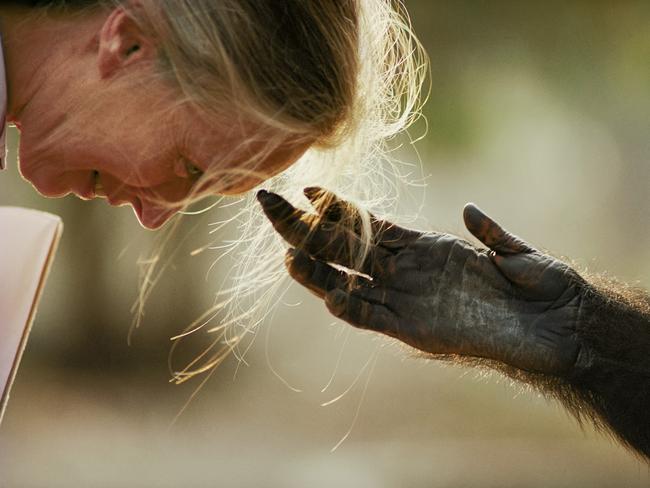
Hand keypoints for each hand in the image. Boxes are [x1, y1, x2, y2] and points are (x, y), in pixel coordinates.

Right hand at [257, 187, 584, 375]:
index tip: (307, 189)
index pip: (369, 224)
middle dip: (306, 228)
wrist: (558, 329)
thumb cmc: (540, 287)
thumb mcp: (513, 252)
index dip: (338, 208)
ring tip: (286, 254)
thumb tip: (469, 211)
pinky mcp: (416, 329)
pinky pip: (374, 318)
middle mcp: (407, 272)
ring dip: (318, 272)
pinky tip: (330, 295)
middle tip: (269, 205)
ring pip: (349, 283)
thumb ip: (489, 233)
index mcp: (424, 247)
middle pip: (345, 248)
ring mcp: (408, 300)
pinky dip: (351, 308)